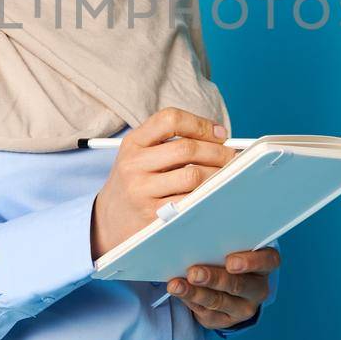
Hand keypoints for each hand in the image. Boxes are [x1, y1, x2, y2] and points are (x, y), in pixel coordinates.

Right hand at [91, 107, 238, 260]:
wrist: (109, 219)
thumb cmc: (136, 182)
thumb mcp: (141, 154)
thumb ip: (172, 141)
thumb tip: (220, 137)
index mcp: (133, 143)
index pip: (170, 119)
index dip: (200, 124)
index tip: (220, 133)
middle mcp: (134, 164)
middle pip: (186, 148)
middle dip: (217, 151)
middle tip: (231, 156)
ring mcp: (141, 191)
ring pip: (193, 175)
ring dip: (218, 174)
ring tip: (225, 175)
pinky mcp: (152, 215)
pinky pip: (190, 201)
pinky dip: (208, 194)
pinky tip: (213, 193)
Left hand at [167, 246, 279, 329]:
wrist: (228, 286)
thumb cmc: (227, 256)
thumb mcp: (231, 245)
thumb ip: (221, 238)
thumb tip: (189, 228)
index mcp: (265, 264)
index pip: (267, 261)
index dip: (251, 262)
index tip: (230, 262)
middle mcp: (258, 288)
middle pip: (238, 284)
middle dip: (213, 278)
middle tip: (194, 273)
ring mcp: (243, 307)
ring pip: (219, 301)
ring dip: (195, 293)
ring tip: (176, 285)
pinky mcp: (226, 320)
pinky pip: (207, 313)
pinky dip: (190, 301)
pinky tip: (179, 293)